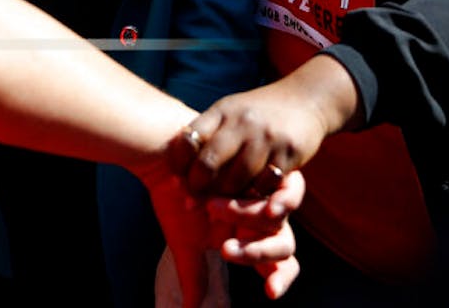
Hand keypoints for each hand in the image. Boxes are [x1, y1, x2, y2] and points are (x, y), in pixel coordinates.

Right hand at [137, 153, 302, 304]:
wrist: (163, 157)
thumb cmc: (173, 198)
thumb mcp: (184, 242)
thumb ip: (194, 274)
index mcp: (249, 237)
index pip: (278, 264)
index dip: (280, 278)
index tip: (269, 292)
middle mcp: (262, 216)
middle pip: (285, 243)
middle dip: (259, 252)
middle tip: (226, 250)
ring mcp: (263, 190)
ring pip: (283, 214)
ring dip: (255, 218)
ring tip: (218, 210)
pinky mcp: (263, 163)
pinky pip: (283, 181)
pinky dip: (275, 193)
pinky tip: (252, 198)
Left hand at [170, 57, 359, 198]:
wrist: (306, 99)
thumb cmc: (258, 113)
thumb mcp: (230, 112)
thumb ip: (206, 134)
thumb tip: (176, 170)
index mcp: (223, 111)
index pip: (189, 140)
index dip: (179, 165)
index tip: (177, 179)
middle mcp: (243, 122)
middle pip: (209, 164)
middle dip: (198, 187)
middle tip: (194, 200)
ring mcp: (267, 137)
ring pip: (236, 180)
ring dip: (225, 197)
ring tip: (219, 204)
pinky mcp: (288, 153)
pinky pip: (264, 185)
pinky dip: (253, 196)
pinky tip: (248, 197)